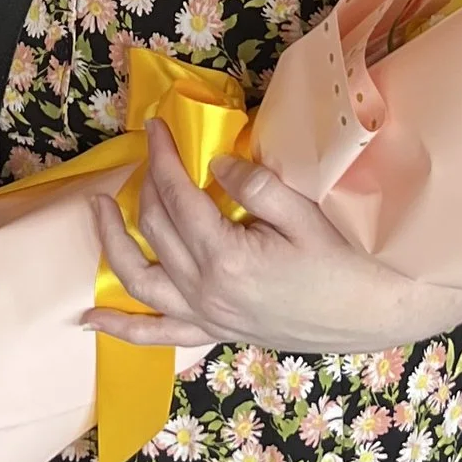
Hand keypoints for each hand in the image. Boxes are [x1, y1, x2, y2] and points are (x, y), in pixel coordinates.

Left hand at [90, 118, 461, 357]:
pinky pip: (157, 335)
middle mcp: (205, 289)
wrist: (371, 315)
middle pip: (155, 227)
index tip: (156, 126)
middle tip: (148, 152)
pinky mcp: (214, 331)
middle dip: (145, 183)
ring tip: (97, 209)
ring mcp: (206, 315)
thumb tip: (214, 163)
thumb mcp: (304, 214)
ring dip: (111, 243)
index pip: (177, 195)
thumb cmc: (344, 263)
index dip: (163, 156)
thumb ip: (255, 186)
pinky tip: (90, 320)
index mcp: (226, 256)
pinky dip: (120, 329)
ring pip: (139, 278)